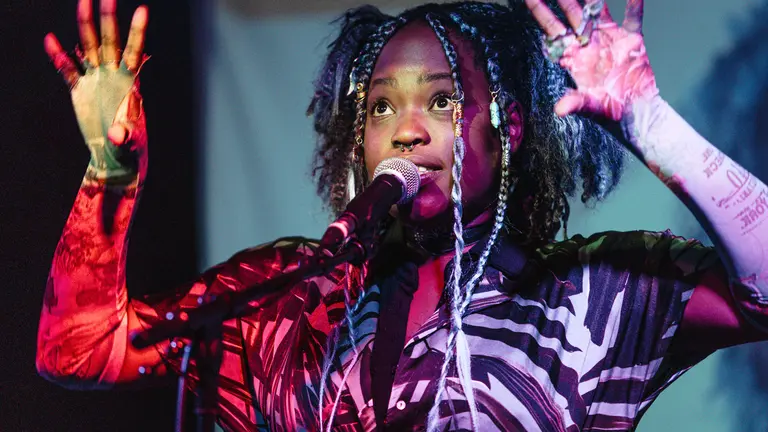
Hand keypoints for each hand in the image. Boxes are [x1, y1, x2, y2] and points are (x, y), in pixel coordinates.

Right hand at [44, 0, 148, 182]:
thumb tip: (117, 134)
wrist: (116, 156)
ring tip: (83, 3)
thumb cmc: (131, 148)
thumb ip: (125, 135)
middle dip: (107, 19)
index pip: (134, 51)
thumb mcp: (130, 143)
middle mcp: (113, 76)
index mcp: (130, 83)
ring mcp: (96, 81)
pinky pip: (68, 70)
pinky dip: (59, 56)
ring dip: (85, 26)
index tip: (142, 10)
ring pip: (89, 48)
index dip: (137, 32)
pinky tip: (51, 40)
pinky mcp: (80, 91)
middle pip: (109, 42)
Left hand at [525, 0, 657, 120]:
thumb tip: (560, 110)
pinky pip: (633, 18)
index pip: (552, 29)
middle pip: (571, 12)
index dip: (541, 11)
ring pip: (598, 8)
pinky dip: (635, 5)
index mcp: (573, 55)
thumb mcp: (589, 108)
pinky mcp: (632, 40)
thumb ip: (575, 104)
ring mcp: (609, 38)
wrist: (634, 113)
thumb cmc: (607, 111)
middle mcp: (588, 42)